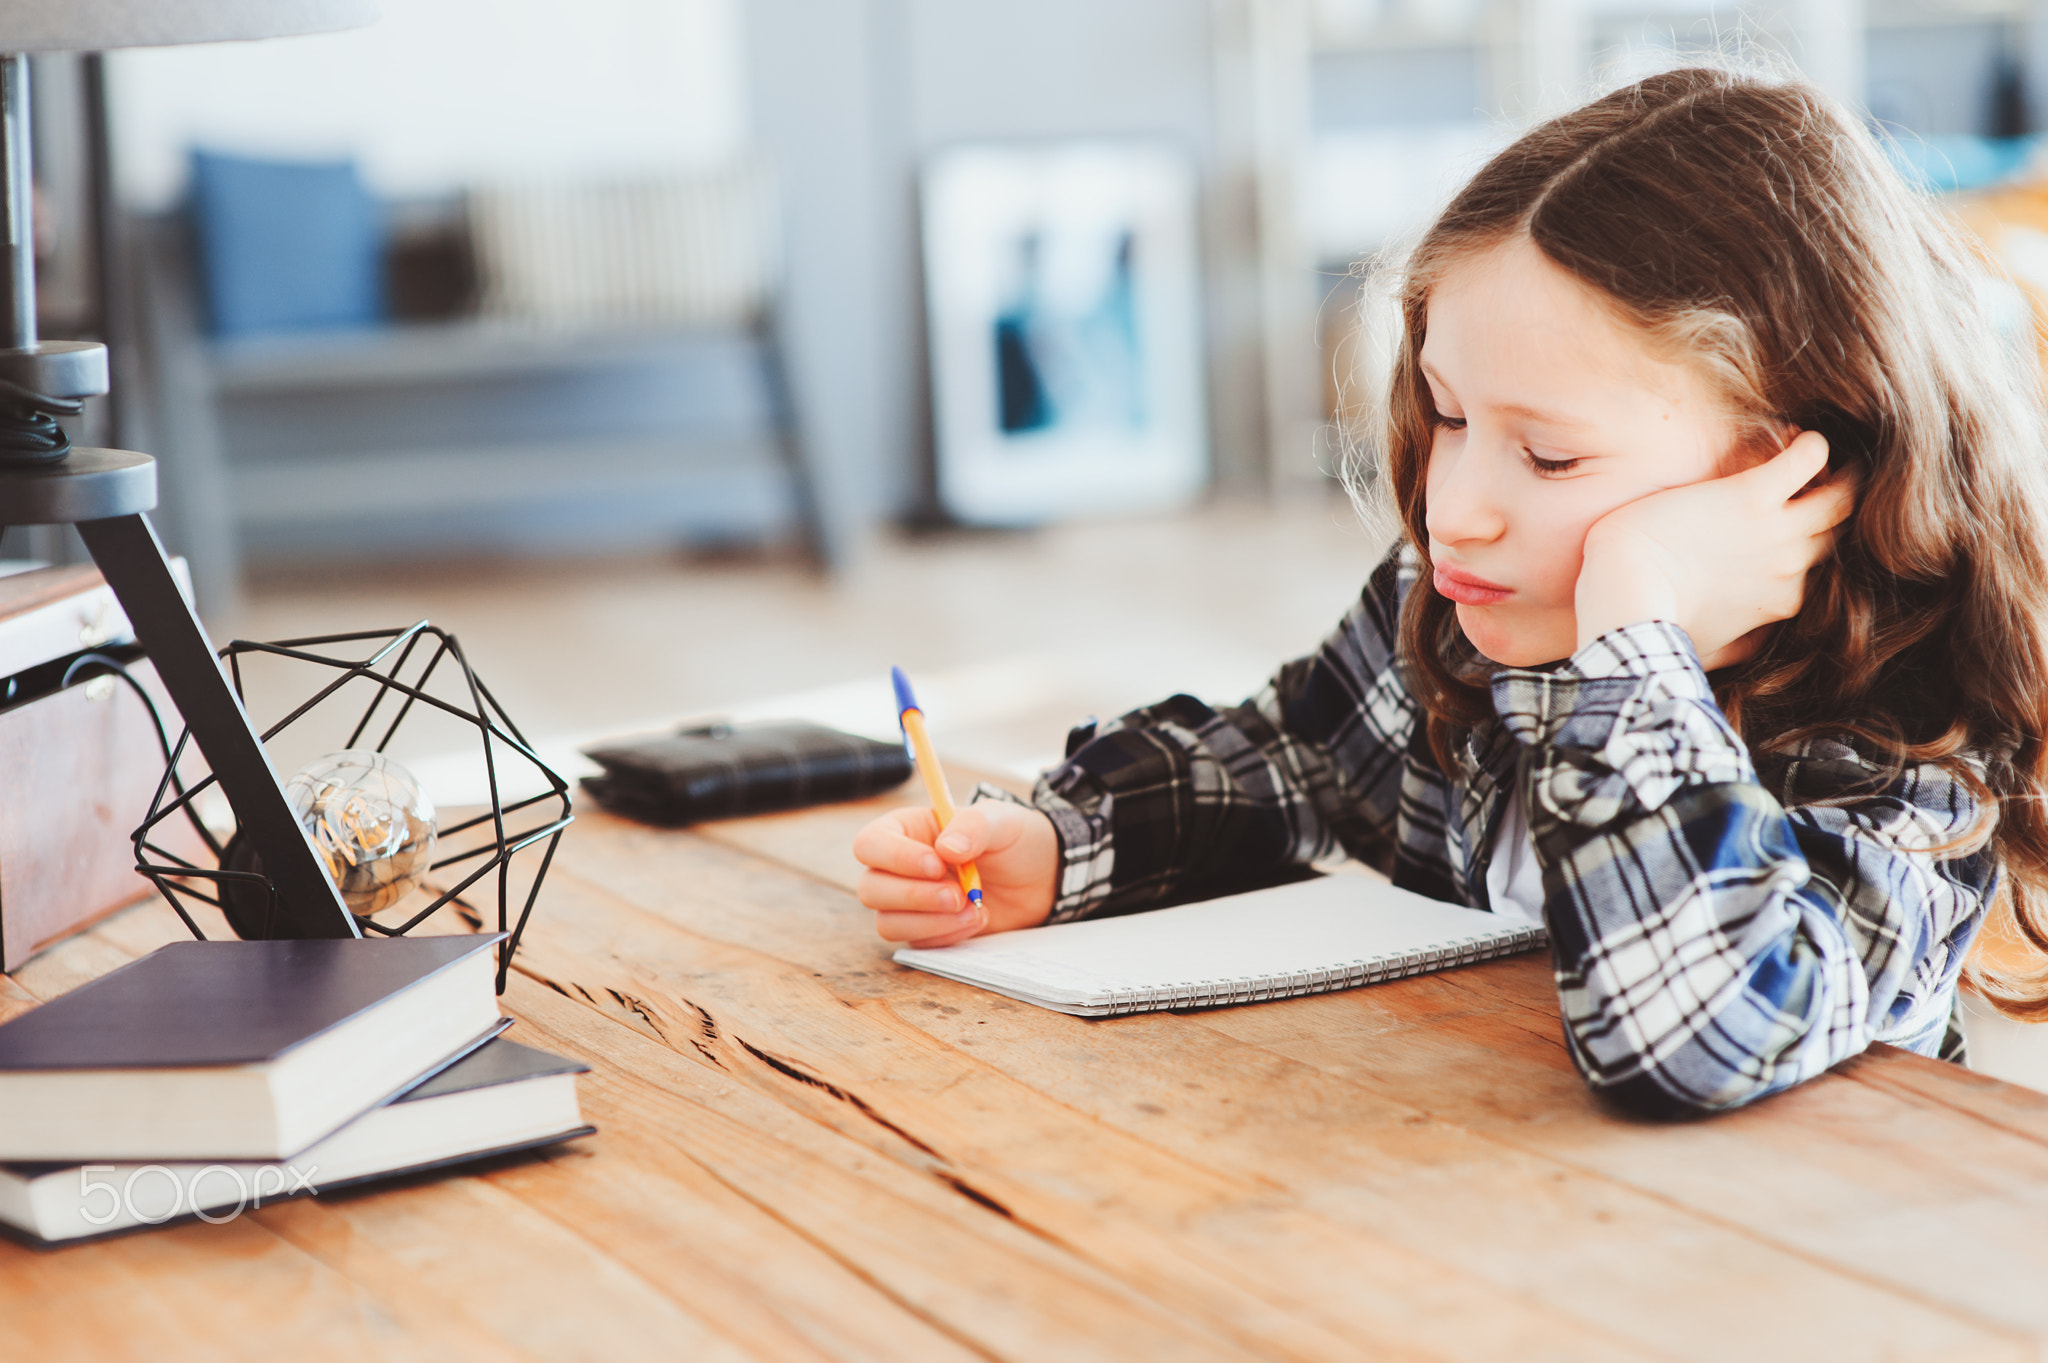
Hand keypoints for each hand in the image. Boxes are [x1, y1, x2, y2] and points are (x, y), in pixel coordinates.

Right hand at [852, 800, 1058, 946]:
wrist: (1041, 879)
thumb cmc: (1015, 840)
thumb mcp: (1002, 820)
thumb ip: (974, 825)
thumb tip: (947, 849)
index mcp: (906, 830)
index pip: (871, 844)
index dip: (895, 857)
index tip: (936, 864)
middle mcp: (898, 868)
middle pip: (871, 889)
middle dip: (914, 896)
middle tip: (959, 895)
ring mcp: (909, 903)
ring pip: (887, 923)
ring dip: (930, 922)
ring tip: (975, 909)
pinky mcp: (926, 932)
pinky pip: (916, 944)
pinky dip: (946, 936)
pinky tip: (976, 919)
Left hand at [1574, 430, 1854, 667]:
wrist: (1625, 597)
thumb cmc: (1652, 628)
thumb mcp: (1707, 649)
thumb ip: (1736, 647)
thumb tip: (1747, 651)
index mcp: (1782, 601)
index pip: (1818, 566)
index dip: (1811, 541)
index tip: (1797, 521)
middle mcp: (1789, 567)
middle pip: (1835, 531)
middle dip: (1834, 507)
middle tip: (1821, 480)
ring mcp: (1775, 531)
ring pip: (1838, 497)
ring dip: (1839, 473)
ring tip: (1817, 455)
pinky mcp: (1750, 495)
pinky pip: (1806, 458)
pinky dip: (1810, 445)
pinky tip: (1797, 436)